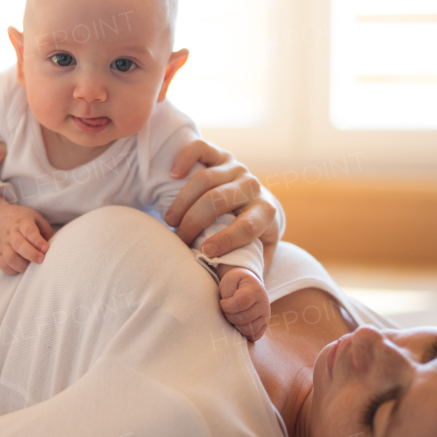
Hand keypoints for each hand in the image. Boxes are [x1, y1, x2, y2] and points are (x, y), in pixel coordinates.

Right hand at [0, 192, 53, 274]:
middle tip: (41, 260)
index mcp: (22, 223)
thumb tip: (51, 246)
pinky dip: (13, 270)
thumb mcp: (34, 217)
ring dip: (23, 265)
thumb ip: (45, 230)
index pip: (29, 231)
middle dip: (31, 254)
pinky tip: (21, 268)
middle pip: (19, 245)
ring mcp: (3, 244)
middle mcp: (11, 234)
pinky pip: (3, 265)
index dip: (37, 240)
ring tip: (32, 267)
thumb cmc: (20, 219)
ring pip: (10, 257)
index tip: (46, 248)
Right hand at [163, 139, 281, 268]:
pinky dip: (185, 158)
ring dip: (182, 201)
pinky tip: (172, 174)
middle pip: (218, 200)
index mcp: (266, 212)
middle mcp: (253, 186)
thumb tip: (239, 289)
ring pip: (205, 179)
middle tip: (179, 239)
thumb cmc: (255, 237)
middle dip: (194, 222)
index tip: (205, 252)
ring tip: (170, 220)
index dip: (227, 240)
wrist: (260, 206)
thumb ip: (252, 269)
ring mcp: (236, 168)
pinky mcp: (221, 155)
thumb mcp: (261, 254)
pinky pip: (201, 148)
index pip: (248, 226)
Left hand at [217, 265, 270, 341]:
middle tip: (226, 309)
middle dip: (229, 316)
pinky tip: (238, 324)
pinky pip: (254, 336)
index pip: (242, 302)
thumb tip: (227, 308)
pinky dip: (244, 333)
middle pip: (244, 318)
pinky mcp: (264, 325)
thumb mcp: (229, 281)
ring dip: (236, 325)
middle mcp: (264, 304)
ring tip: (233, 315)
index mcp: (255, 290)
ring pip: (249, 329)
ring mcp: (266, 316)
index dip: (228, 305)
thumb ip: (227, 293)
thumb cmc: (236, 283)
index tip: (222, 302)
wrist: (249, 284)